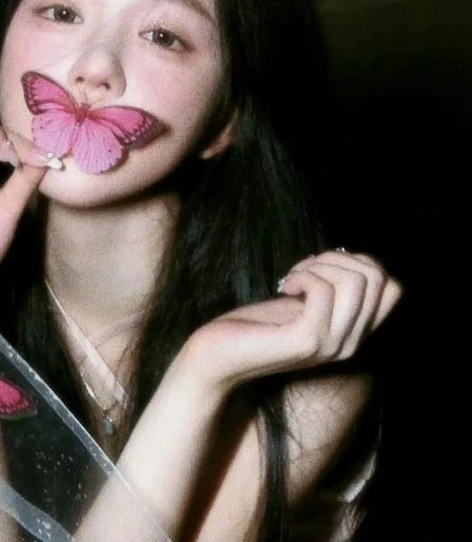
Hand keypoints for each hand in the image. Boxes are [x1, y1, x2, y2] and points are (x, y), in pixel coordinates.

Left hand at [179, 250, 401, 395]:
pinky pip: (325, 290)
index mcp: (353, 334)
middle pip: (378, 277)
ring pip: (357, 281)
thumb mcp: (303, 305)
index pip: (393, 288)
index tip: (321, 267)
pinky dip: (303, 276)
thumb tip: (351, 257)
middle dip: (338, 258)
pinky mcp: (307, 341)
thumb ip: (332, 290)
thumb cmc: (256, 325)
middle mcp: (351, 344)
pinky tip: (284, 287)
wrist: (218, 354)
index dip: (359, 263)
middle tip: (303, 269)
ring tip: (293, 278)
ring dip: (319, 265)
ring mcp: (332, 346)